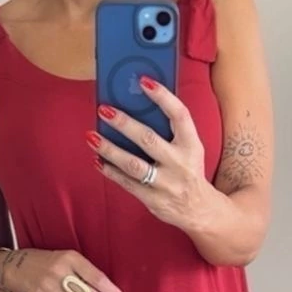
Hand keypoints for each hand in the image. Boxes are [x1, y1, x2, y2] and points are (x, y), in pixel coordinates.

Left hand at [87, 79, 210, 230]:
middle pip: (148, 139)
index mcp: (191, 145)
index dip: (163, 96)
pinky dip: (110, 171)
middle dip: (124, 123)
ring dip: (110, 149)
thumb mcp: (189, 149)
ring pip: (133, 164)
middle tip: (104, 109)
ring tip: (92, 136)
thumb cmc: (188, 170)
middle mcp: (180, 163)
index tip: (144, 81)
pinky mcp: (153, 199)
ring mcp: (166, 183)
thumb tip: (137, 106)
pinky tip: (98, 160)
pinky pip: (127, 183)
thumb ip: (170, 131)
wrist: (199, 209)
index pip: (179, 115)